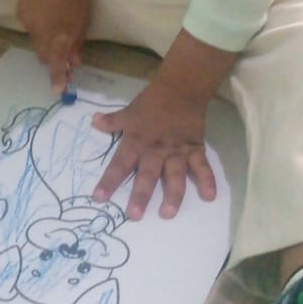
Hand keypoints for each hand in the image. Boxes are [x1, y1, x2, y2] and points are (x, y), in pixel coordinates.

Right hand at [17, 0, 90, 91]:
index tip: (58, 91)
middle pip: (45, 55)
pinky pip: (30, 27)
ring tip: (55, 18)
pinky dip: (38, 24)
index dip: (58, 77)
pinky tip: (44, 9)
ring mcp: (28, 23)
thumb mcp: (83, 18)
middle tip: (64, 46)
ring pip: (37, 41)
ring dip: (46, 37)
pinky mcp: (20, 14)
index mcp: (60, 33)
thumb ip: (76, 42)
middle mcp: (41, 31)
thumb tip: (74, 62)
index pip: (57, 61)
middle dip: (53, 56)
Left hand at [90, 78, 216, 220]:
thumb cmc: (152, 102)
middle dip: (141, 195)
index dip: (109, 181)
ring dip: (172, 195)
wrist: (182, 88)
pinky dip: (207, 180)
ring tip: (167, 213)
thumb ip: (112, 121)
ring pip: (174, 175)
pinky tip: (209, 196)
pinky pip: (202, 167)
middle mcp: (156, 149)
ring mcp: (177, 151)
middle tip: (134, 215)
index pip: (120, 163)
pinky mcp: (195, 149)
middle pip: (147, 174)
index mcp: (136, 141)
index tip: (99, 198)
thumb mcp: (129, 111)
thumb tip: (93, 121)